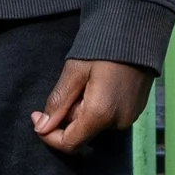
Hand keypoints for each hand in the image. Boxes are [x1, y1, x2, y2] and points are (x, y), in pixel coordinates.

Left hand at [32, 58, 152, 152]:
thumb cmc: (104, 48)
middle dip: (67, 115)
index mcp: (101, 115)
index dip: (48, 134)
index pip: (69, 144)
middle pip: (81, 133)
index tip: (36, 115)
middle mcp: (117, 123)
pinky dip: (97, 107)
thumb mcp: (74, 71)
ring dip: (82, 110)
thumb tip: (41, 128)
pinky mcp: (135, 111)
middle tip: (70, 85)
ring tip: (86, 81)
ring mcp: (129, 118)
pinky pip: (108, 118)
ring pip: (94, 125)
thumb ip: (58, 102)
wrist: (137, 31)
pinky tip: (99, 84)